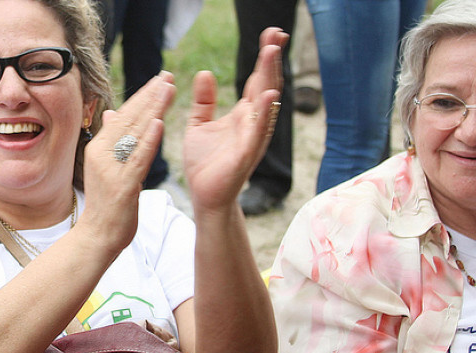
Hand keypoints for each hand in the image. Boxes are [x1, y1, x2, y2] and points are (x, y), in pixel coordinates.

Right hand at [81, 72, 174, 252]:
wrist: (97, 236)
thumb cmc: (106, 204)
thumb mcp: (106, 167)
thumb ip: (111, 140)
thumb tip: (111, 113)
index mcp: (99, 147)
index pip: (123, 115)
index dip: (142, 96)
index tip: (159, 79)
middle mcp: (102, 153)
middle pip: (130, 118)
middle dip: (150, 95)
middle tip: (167, 75)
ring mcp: (112, 168)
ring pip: (136, 133)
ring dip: (153, 109)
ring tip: (168, 89)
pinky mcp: (123, 184)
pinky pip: (138, 158)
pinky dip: (149, 140)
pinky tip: (159, 123)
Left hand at [182, 27, 286, 213]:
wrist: (204, 196)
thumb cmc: (205, 164)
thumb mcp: (199, 125)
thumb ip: (204, 101)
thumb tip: (204, 73)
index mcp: (244, 115)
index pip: (257, 79)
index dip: (264, 57)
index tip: (270, 34)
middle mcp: (253, 123)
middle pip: (266, 84)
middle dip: (271, 59)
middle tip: (276, 33)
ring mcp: (253, 138)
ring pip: (266, 103)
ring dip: (270, 77)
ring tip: (271, 52)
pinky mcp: (246, 154)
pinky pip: (257, 130)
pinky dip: (264, 112)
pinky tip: (269, 95)